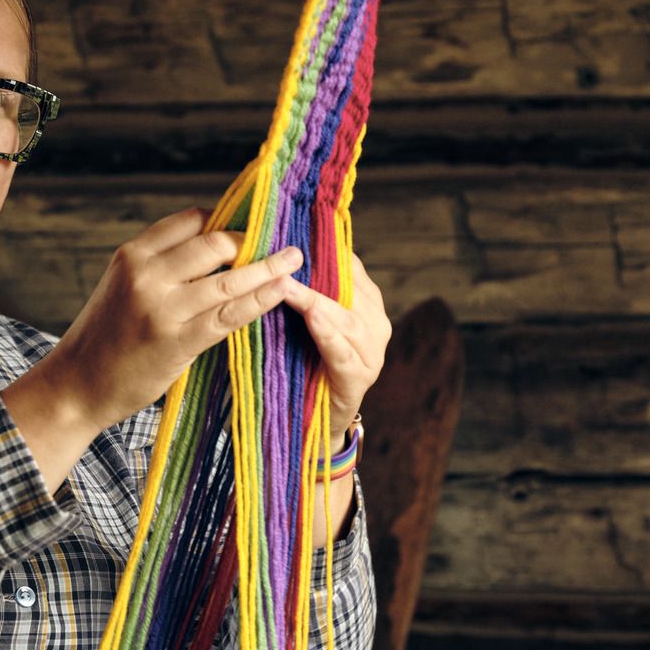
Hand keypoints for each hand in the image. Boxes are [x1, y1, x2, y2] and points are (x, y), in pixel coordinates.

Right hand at [2, 208, 303, 489]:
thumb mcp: (123, 287)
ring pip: (229, 279)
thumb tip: (215, 248)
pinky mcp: (178, 342)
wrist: (75, 385)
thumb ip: (161, 267)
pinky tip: (282, 292)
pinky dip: (260, 300)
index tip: (255, 222)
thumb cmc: (105, 338)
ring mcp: (162, 308)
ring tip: (296, 258)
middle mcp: (146, 274)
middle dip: (252, 240)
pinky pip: (230, 315)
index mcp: (132, 254)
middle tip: (281, 240)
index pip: (191, 219)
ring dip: (269, 267)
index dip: (227, 218)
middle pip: (214, 242)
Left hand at [275, 247, 389, 442]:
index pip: (348, 266)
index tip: (290, 231)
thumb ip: (301, 289)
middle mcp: (375, 323)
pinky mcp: (359, 379)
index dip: (322, 249)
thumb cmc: (301, 361)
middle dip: (316, 273)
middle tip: (283, 255)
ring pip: (347, 319)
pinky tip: (313, 318)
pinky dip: (328, 334)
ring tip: (289, 286)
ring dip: (316, 301)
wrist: (306, 418)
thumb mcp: (301, 319)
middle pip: (349, 290)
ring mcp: (372, 353)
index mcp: (365, 302)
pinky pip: (344, 352)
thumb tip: (274, 247)